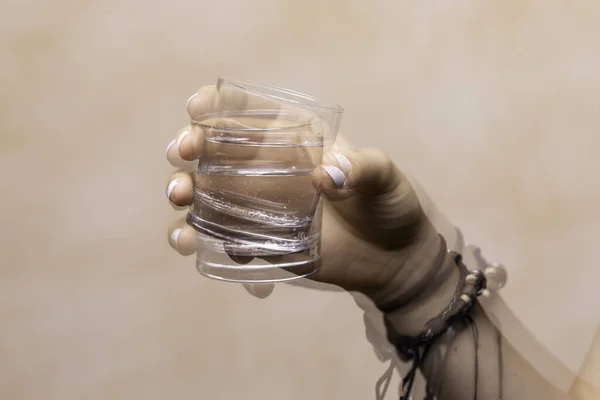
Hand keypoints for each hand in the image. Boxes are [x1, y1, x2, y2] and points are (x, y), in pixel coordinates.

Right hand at [165, 86, 442, 308]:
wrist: (394, 257)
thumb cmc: (390, 205)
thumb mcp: (385, 178)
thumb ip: (362, 170)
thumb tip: (325, 176)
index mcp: (295, 138)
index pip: (249, 111)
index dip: (217, 105)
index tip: (196, 108)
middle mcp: (269, 167)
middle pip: (215, 149)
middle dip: (188, 146)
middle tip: (182, 153)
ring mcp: (260, 205)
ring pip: (207, 193)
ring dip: (184, 192)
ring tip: (179, 198)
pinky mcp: (259, 240)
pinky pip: (219, 236)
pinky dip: (199, 237)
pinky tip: (191, 241)